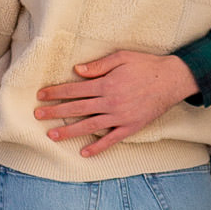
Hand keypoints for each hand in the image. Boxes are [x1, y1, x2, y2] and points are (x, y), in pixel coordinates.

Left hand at [35, 52, 197, 156]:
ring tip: (51, 135)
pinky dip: (97, 147)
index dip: (56, 92)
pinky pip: (111, 140)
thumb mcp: (122, 57)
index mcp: (106, 83)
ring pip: (89, 125)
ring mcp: (120, 116)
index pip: (75, 89)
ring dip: (69, 131)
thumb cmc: (147, 65)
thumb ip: (99, 65)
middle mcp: (110, 102)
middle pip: (77, 108)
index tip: (41, 96)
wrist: (172, 79)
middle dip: (55, 112)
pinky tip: (84, 152)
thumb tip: (78, 70)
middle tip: (37, 115)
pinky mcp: (131, 127)